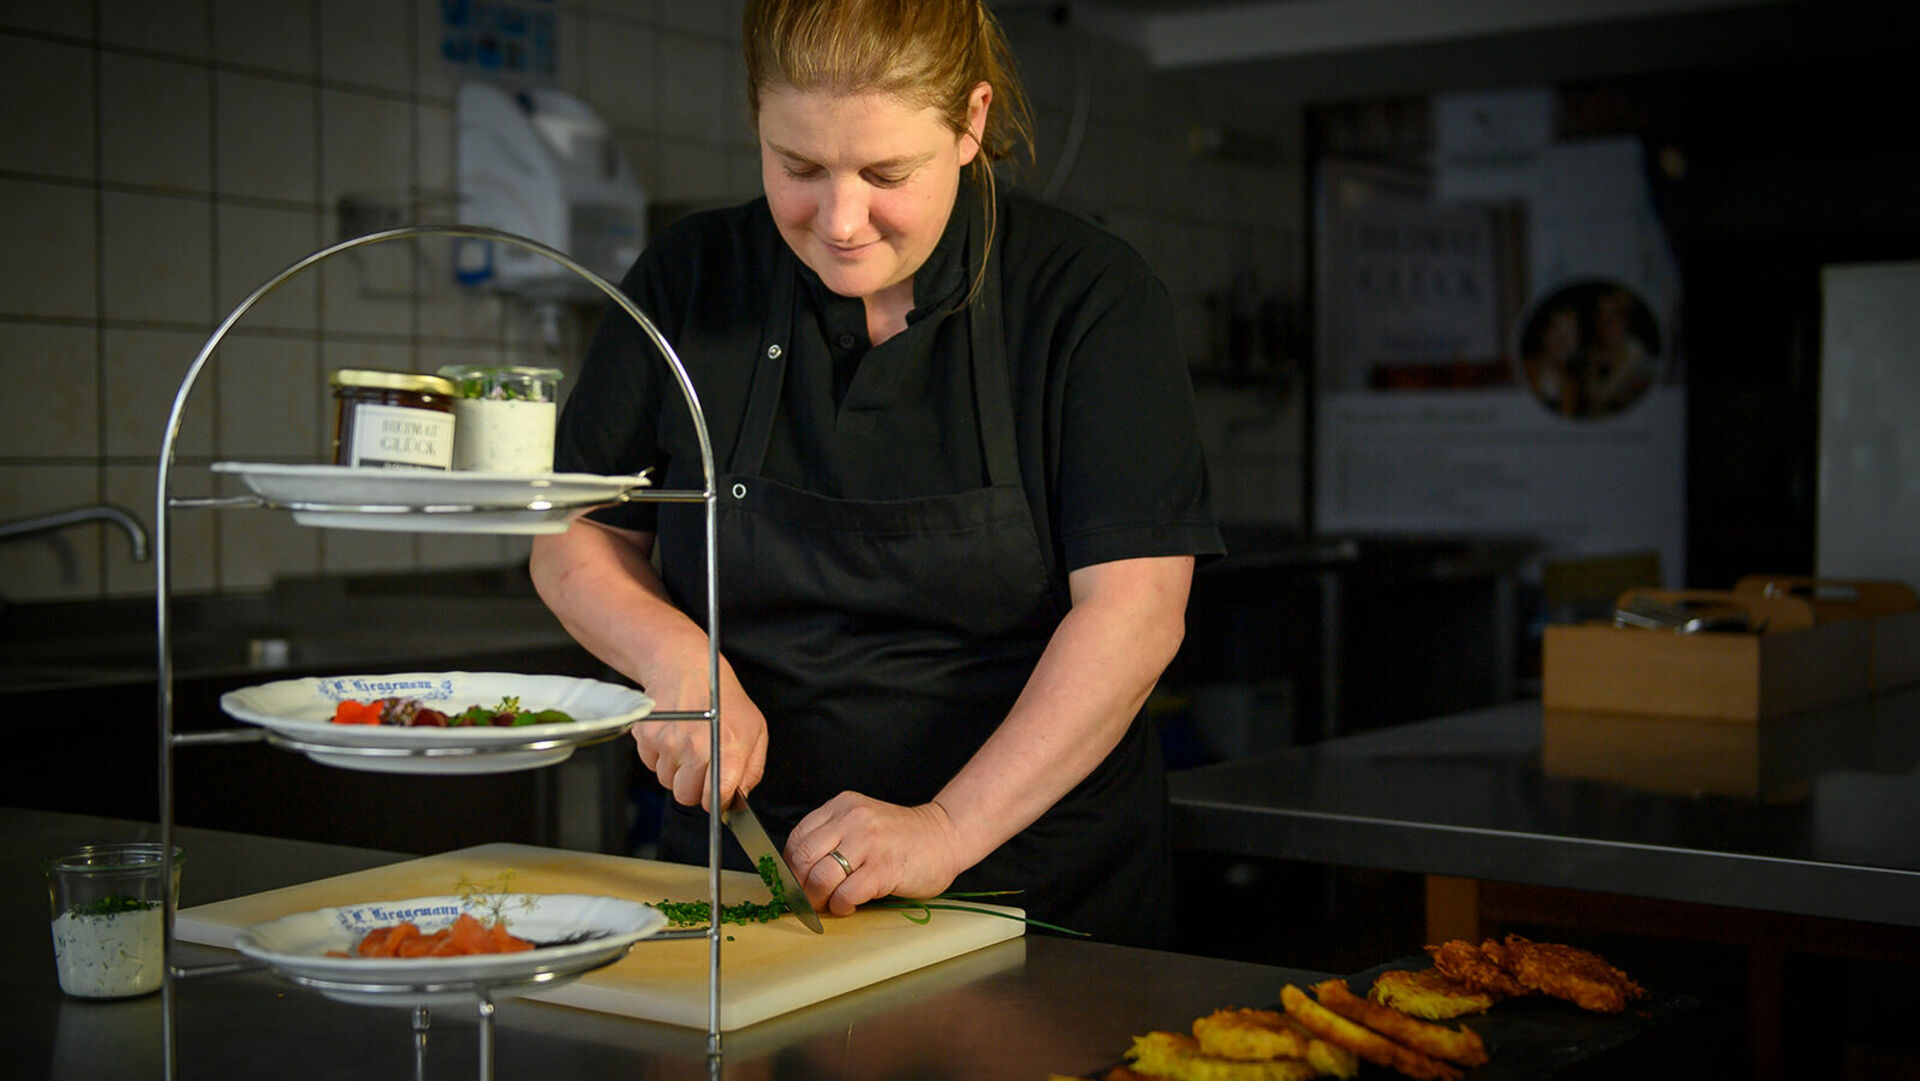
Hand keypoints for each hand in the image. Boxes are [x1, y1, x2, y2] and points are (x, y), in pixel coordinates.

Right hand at [632, 655, 766, 812]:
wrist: (686, 667)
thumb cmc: (722, 697)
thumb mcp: (754, 729)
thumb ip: (752, 768)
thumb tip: (740, 795)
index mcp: (727, 749)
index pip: (715, 797)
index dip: (716, 800)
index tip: (717, 794)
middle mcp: (695, 748)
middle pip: (686, 796)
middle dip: (694, 787)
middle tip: (701, 766)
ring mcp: (668, 743)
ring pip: (666, 781)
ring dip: (676, 770)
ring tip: (687, 745)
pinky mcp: (647, 737)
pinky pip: (651, 765)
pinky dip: (660, 757)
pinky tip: (673, 736)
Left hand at [784, 794, 963, 915]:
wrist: (945, 837)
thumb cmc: (901, 837)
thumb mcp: (862, 823)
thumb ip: (833, 837)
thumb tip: (798, 875)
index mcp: (842, 805)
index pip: (797, 837)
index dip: (789, 867)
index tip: (794, 884)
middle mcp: (853, 819)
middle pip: (803, 858)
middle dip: (799, 888)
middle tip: (807, 901)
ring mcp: (869, 842)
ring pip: (820, 877)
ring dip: (817, 900)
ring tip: (828, 905)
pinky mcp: (883, 867)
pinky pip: (846, 893)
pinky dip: (841, 906)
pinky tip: (849, 905)